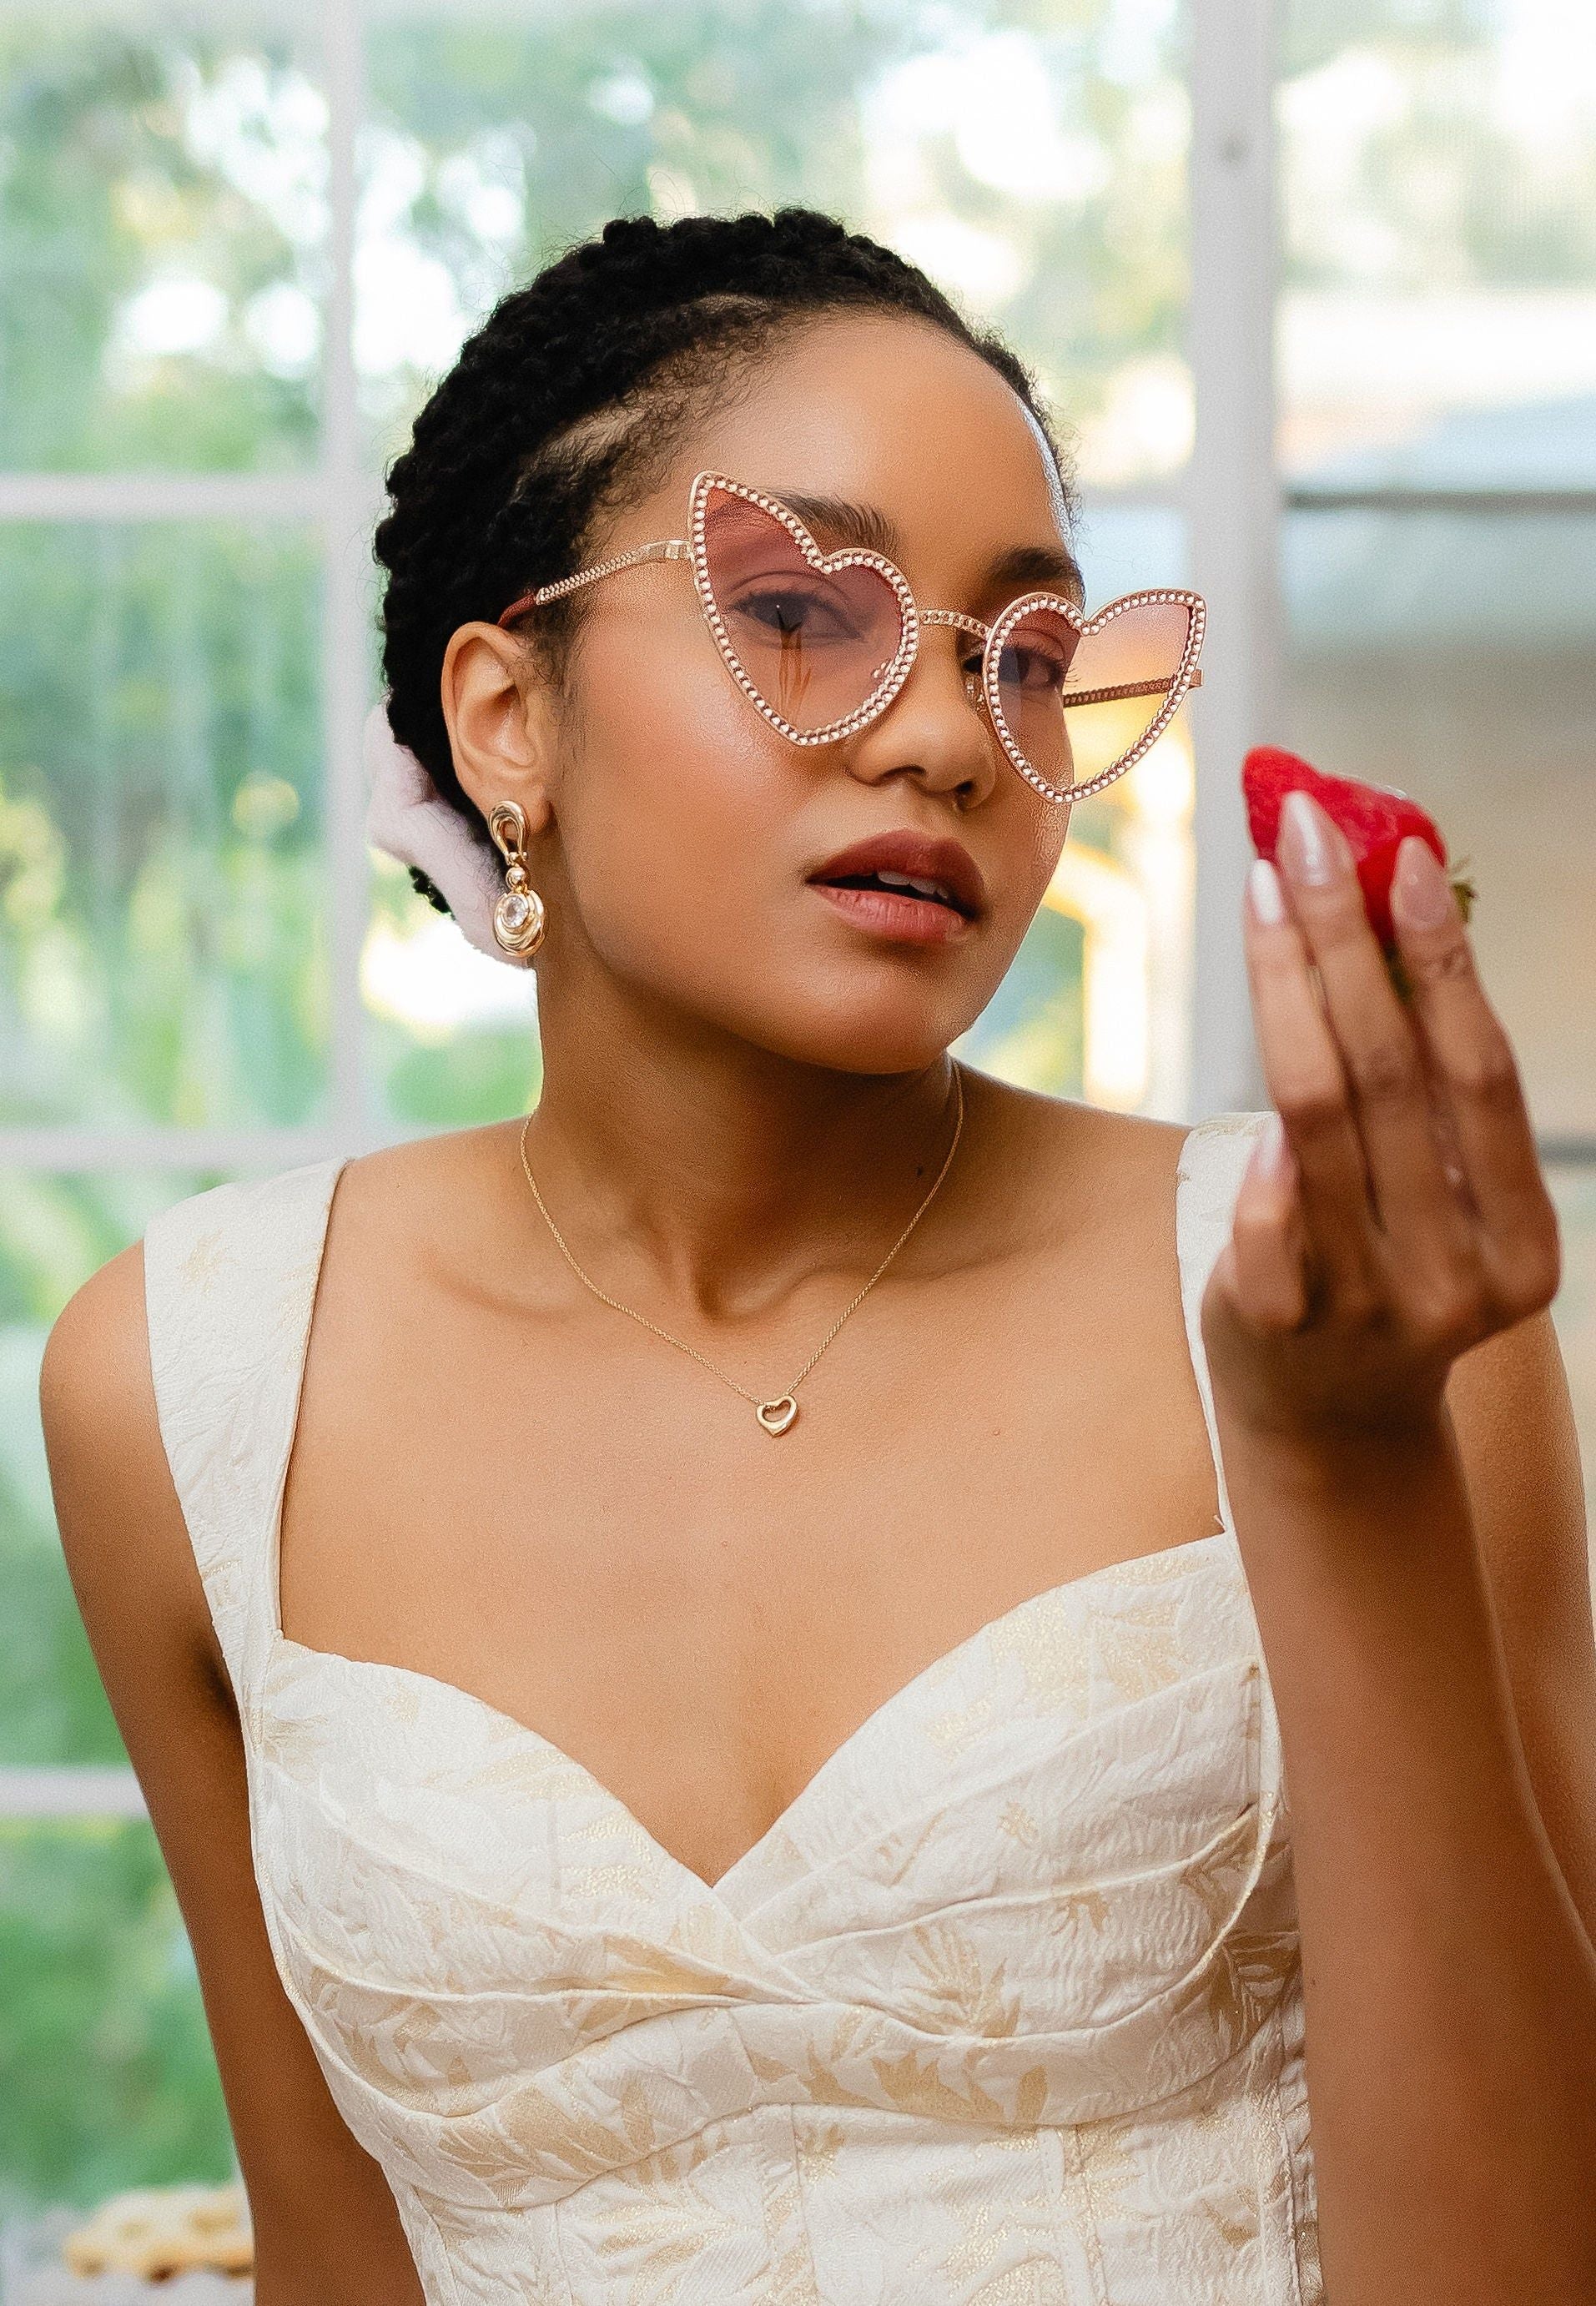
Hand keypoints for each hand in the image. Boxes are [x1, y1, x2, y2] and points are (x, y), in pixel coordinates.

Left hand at [1200, 787, 1560, 1445]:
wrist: (1331, 1420)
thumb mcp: (1432, 1192)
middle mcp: (1455, 1275)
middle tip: (1305, 832)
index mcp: (1520, 1240)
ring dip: (1283, 985)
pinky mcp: (1279, 1321)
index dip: (1443, 956)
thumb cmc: (1384, 1264)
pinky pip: (1263, 1203)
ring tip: (1260, 890)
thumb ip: (1421, 1080)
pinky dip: (1257, 1128)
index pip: (1483, 1072)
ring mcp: (1365, 1303)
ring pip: (1316, 1112)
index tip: (1407, 852)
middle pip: (1391, 1072)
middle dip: (1345, 937)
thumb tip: (1383, 896)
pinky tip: (1251, 1040)